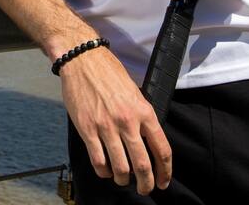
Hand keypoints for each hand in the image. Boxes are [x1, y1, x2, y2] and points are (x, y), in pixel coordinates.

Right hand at [60, 48, 171, 194]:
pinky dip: (104, 172)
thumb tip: (147, 139)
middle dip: (146, 184)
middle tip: (144, 188)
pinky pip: (98, 161)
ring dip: (123, 180)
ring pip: (121, 168)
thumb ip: (142, 116)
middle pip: (143, 165)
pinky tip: (105, 171)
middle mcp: (128, 122)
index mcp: (144, 112)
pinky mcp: (87, 129)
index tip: (163, 181)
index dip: (165, 172)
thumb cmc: (109, 73)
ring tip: (122, 180)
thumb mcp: (135, 92)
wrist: (83, 59)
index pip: (162, 150)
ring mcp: (106, 127)